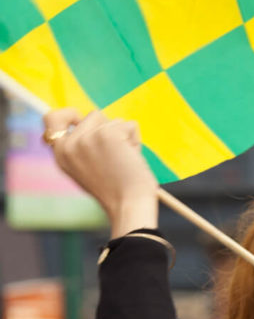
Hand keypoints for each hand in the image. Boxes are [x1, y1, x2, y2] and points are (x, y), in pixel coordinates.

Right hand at [44, 109, 158, 237]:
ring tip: (124, 160)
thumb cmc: (114, 189)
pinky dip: (136, 139)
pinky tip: (132, 158)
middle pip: (93, 116)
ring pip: (113, 120)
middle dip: (110, 131)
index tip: (80, 118)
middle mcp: (68, 144)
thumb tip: (91, 120)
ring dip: (124, 137)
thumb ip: (83, 146)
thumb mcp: (87, 167)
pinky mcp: (106, 134)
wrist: (127, 204)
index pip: (52, 118)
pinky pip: (129, 125)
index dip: (68, 113)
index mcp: (60, 153)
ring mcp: (86, 138)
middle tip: (115, 157)